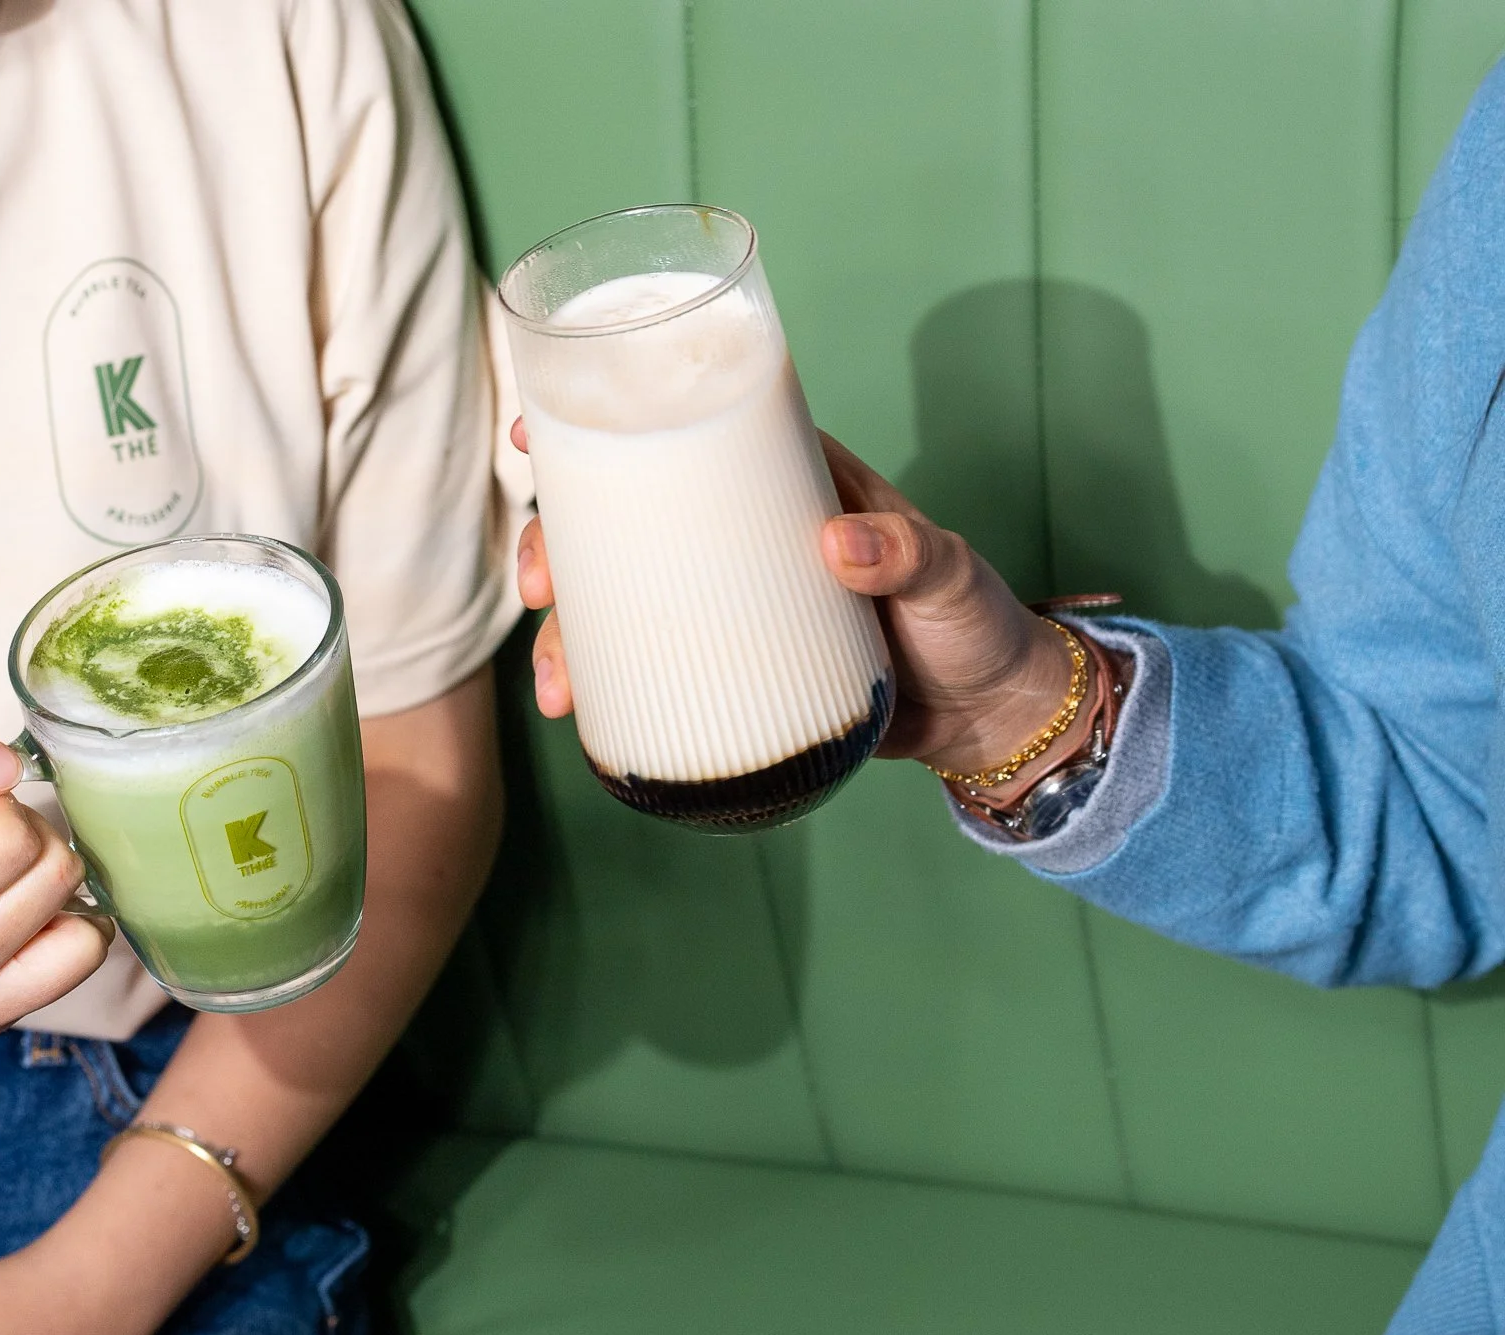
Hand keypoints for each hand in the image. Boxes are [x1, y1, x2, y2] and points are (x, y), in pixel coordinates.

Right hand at [510, 420, 1082, 777]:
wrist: (986, 719)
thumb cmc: (974, 626)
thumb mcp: (949, 577)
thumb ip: (907, 552)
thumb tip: (837, 541)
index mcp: (788, 483)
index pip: (685, 434)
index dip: (603, 427)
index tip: (536, 431)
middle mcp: (744, 540)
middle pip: (626, 525)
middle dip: (558, 548)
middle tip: (538, 586)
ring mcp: (733, 609)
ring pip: (625, 605)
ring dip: (570, 636)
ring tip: (555, 683)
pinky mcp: (735, 673)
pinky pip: (656, 671)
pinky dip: (609, 690)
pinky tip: (577, 712)